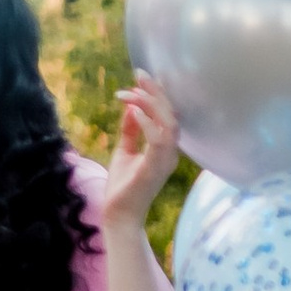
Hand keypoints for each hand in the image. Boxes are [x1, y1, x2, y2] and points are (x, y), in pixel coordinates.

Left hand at [97, 73, 180, 227]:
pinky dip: (147, 122)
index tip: (141, 76)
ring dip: (151, 104)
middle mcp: (171, 153)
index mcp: (166, 149)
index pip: (168, 115)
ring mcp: (165, 161)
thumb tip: (131, 106)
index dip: (158, 94)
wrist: (118, 215)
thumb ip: (130, 130)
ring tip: (132, 91)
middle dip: (156, 92)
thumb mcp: (125, 151)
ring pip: (169, 124)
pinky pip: (158, 139)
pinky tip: (133, 110)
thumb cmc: (122, 186)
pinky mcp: (155, 168)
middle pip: (172, 115)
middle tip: (139, 74)